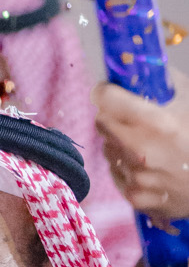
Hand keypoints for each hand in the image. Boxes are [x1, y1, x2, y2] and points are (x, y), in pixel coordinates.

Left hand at [94, 69, 188, 225]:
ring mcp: (136, 176)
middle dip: (112, 116)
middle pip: (101, 123)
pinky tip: (147, 166)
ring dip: (118, 143)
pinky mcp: (134, 196)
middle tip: (131, 119)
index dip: (106, 92)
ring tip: (145, 145)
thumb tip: (141, 70)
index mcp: (156, 122)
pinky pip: (115, 172)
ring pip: (107, 149)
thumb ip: (165, 84)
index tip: (109, 91)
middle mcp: (140, 150)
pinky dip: (126, 167)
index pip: (105, 98)